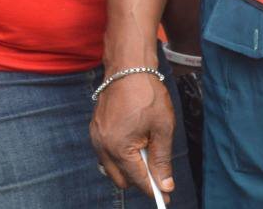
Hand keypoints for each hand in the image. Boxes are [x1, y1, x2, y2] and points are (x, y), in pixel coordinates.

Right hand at [90, 68, 175, 199]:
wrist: (128, 66)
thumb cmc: (147, 93)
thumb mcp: (162, 127)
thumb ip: (162, 159)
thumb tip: (165, 185)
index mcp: (118, 147)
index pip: (138, 180)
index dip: (154, 190)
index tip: (167, 196)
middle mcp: (102, 146)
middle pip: (121, 180)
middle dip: (140, 179)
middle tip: (159, 172)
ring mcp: (96, 137)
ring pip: (112, 167)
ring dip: (129, 167)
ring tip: (147, 149)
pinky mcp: (95, 129)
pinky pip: (106, 153)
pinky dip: (120, 154)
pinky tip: (135, 140)